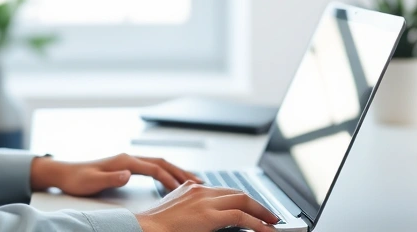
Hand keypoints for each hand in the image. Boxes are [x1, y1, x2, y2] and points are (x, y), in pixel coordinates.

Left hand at [30, 153, 201, 196]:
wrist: (64, 173)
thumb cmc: (76, 179)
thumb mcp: (91, 182)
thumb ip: (110, 178)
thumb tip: (127, 174)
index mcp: (124, 161)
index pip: (154, 168)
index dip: (170, 179)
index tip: (184, 189)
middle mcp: (128, 158)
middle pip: (162, 162)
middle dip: (182, 172)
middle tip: (200, 182)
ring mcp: (127, 161)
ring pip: (159, 163)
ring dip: (177, 171)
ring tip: (193, 181)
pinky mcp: (126, 166)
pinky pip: (152, 168)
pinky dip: (166, 172)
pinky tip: (171, 181)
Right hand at [136, 180, 278, 231]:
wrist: (144, 229)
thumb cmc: (156, 226)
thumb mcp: (177, 213)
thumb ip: (194, 211)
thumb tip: (209, 220)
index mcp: (191, 189)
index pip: (224, 191)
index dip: (242, 200)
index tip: (252, 208)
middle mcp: (200, 190)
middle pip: (237, 193)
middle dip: (256, 204)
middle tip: (269, 215)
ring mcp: (205, 201)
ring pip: (243, 201)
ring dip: (261, 212)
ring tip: (272, 222)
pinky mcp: (209, 215)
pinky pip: (240, 217)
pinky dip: (257, 223)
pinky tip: (265, 230)